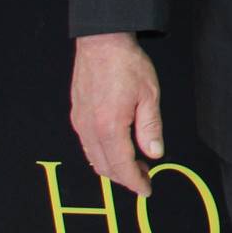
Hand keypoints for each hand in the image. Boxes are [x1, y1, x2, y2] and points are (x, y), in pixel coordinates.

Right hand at [70, 33, 163, 195]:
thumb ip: (150, 127)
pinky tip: (117, 149)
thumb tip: (154, 153)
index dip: (135, 181)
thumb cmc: (127, 65)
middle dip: (125, 178)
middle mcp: (89, 129)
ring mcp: (80, 122)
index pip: (122, 165)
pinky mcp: (77, 114)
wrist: (102, 43)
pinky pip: (88, 144)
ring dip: (113, 166)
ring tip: (136, 165)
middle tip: (145, 179)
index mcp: (109, 126)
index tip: (146, 190)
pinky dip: (102, 154)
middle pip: (105, 166)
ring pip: (94, 157)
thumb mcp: (149, 95)